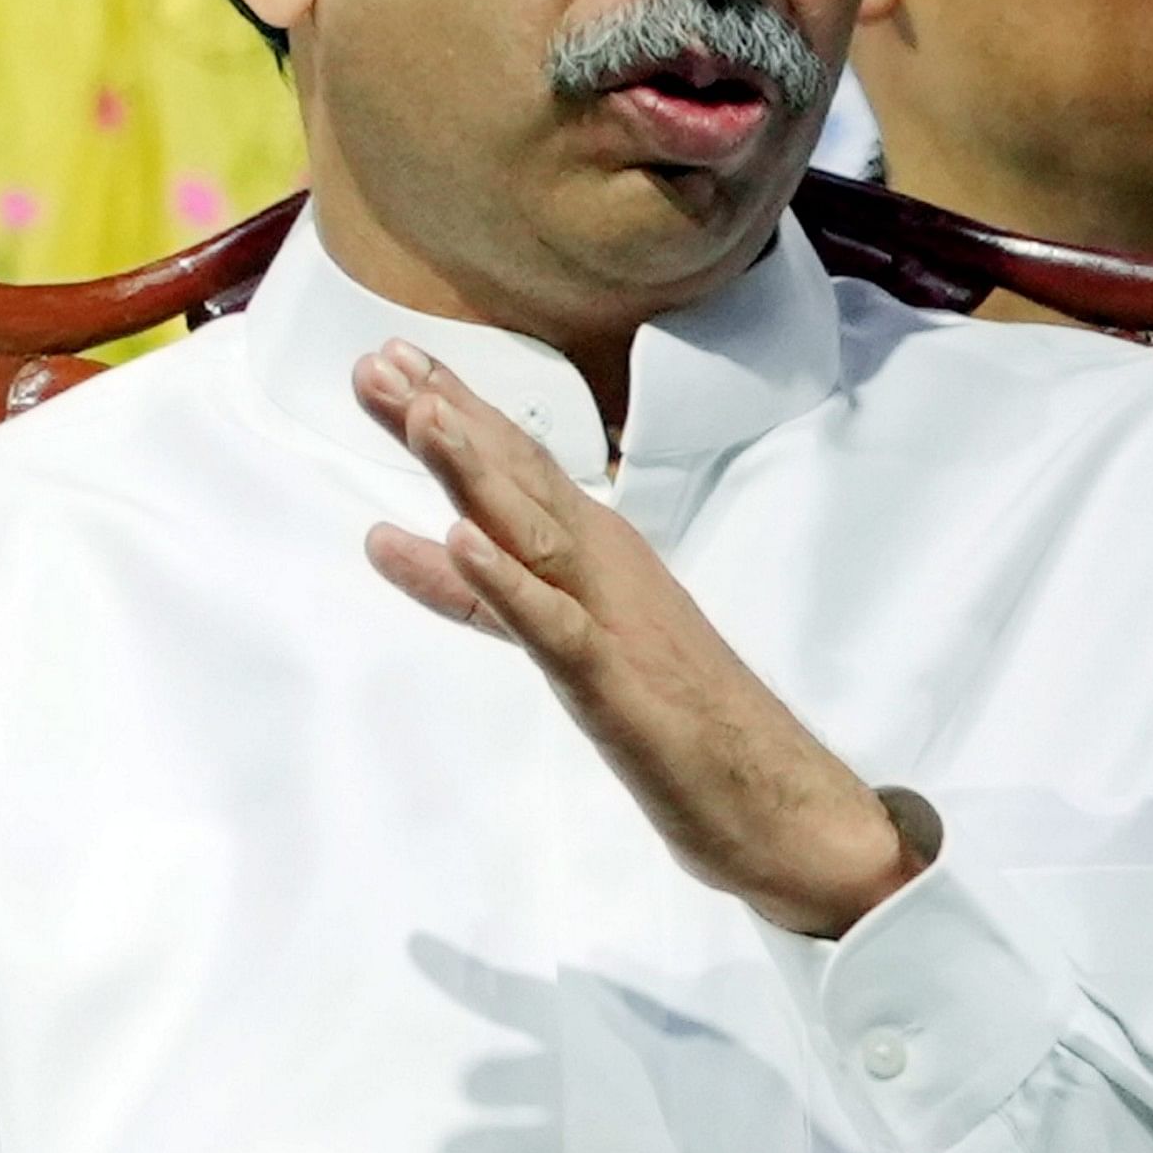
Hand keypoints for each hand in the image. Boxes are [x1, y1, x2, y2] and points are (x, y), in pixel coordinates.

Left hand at [353, 342, 921, 938]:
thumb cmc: (673, 714)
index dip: (452, 413)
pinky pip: (553, 626)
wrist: (774, 796)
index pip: (515, 472)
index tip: (393, 355)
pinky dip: (508, 582)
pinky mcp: (614, 682)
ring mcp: (614, 619)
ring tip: (422, 413)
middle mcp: (606, 568)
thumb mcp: (558, 637)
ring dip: (477, 471)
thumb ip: (477, 590)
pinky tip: (460, 540)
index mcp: (597, 554)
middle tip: (379, 360)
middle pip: (518, 483)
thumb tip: (385, 538)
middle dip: (449, 419)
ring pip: (537, 533)